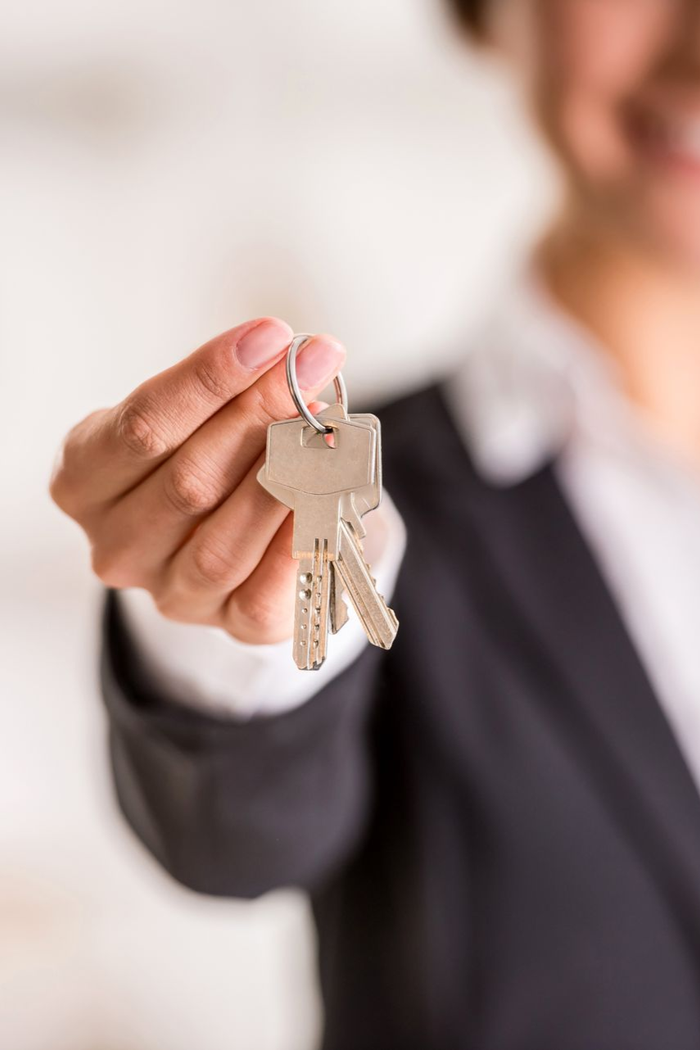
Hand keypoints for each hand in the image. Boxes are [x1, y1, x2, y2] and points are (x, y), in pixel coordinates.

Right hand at [50, 320, 344, 642]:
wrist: (232, 528)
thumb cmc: (207, 455)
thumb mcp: (199, 415)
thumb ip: (233, 393)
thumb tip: (299, 365)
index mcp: (84, 480)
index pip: (141, 427)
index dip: (208, 380)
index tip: (270, 337)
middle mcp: (115, 546)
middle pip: (188, 483)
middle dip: (260, 417)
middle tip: (313, 370)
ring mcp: (169, 592)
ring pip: (222, 544)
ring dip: (285, 482)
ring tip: (326, 432)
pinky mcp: (227, 623)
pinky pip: (260, 596)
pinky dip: (297, 544)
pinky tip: (328, 498)